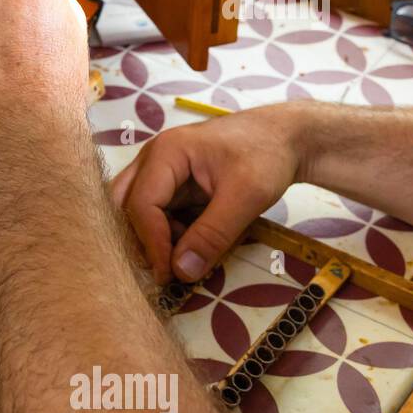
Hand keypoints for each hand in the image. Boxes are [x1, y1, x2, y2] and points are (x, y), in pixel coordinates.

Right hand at [110, 104, 311, 283]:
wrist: (288, 138)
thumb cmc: (267, 156)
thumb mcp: (247, 196)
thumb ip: (213, 234)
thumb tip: (181, 271)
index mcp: (166, 153)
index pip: (141, 204)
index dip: (152, 243)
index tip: (169, 275)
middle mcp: (153, 159)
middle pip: (124, 204)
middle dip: (140, 239)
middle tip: (163, 268)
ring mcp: (161, 171)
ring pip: (137, 210)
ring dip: (155, 237)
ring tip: (188, 253)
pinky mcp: (173, 184)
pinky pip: (158, 213)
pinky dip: (170, 232)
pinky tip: (196, 241)